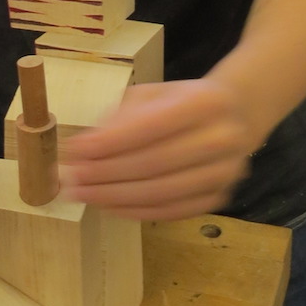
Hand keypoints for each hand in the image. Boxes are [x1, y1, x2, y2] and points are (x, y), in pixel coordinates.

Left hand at [60, 78, 251, 220]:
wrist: (234, 115)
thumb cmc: (182, 101)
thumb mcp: (153, 94)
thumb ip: (121, 117)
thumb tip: (85, 148)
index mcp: (204, 102)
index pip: (150, 126)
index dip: (110, 142)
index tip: (75, 150)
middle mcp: (221, 138)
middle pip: (153, 163)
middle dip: (106, 173)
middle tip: (71, 178)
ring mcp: (223, 173)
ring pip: (161, 192)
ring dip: (115, 196)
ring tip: (83, 194)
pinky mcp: (218, 198)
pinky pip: (171, 211)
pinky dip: (135, 211)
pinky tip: (109, 206)